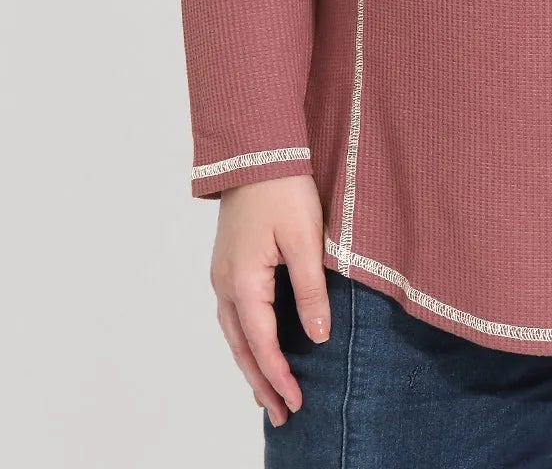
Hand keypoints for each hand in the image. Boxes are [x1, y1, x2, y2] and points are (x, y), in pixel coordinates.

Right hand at [209, 174, 330, 427]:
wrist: (256, 147)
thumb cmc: (283, 188)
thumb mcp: (306, 239)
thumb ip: (310, 290)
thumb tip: (316, 336)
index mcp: (243, 281)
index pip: (261, 343)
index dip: (279, 376)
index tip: (297, 403)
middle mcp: (225, 282)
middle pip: (241, 346)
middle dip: (261, 382)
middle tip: (282, 415)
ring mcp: (224, 272)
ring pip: (234, 332)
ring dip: (251, 364)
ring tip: (268, 393)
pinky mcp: (230, 261)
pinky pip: (235, 313)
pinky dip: (246, 339)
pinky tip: (258, 346)